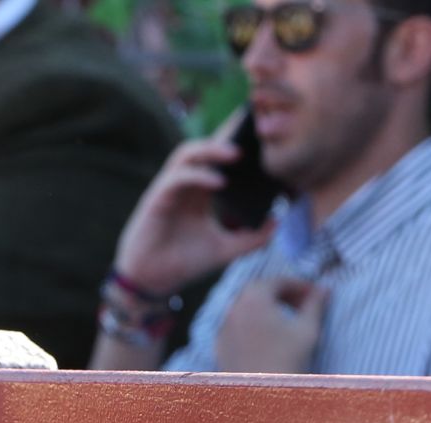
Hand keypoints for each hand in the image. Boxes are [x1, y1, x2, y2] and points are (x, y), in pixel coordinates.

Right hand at [112, 121, 278, 296]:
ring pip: (188, 153)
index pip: (218, 157)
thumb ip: (252, 238)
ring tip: (237, 154)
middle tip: (254, 132)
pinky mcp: (156, 199)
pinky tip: (220, 183)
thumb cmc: (183, 263)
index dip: (237, 142)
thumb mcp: (225, 250)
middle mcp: (184, 185)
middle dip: (227, 135)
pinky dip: (199, 176)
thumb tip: (278, 221)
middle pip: (205, 146)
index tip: (262, 137)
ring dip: (211, 149)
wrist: (153, 283)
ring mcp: (169, 189)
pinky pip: (177, 177)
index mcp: (200, 191)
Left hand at [215, 277, 327, 372]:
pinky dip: (252, 324)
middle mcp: (232, 310)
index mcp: (253, 299)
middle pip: (257, 292)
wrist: (263, 396)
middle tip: (302, 304)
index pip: (276, 281)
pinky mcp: (219, 347)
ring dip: (266, 308)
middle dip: (281, 294)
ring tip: (287, 320)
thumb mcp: (308, 328)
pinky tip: (269, 338)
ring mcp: (222, 330)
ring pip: (244, 309)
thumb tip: (325, 289)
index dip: (299, 285)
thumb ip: (315, 304)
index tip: (315, 294)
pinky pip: (236, 327)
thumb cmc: (288, 360)